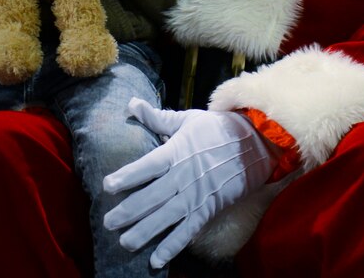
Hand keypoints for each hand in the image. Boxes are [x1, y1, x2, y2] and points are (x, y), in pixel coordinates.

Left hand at [102, 98, 277, 268]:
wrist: (256, 144)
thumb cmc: (218, 129)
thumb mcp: (188, 119)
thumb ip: (158, 118)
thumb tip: (132, 103)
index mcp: (177, 152)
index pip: (148, 165)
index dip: (128, 176)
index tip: (108, 185)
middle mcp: (184, 176)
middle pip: (153, 196)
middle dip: (129, 211)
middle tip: (107, 222)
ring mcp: (196, 195)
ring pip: (167, 217)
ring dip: (145, 231)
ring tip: (125, 243)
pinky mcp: (208, 209)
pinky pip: (188, 230)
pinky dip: (173, 245)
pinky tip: (156, 260)